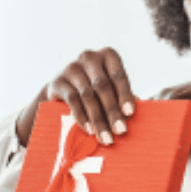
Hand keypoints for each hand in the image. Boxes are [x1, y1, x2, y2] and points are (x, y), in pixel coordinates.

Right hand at [16, 48, 135, 146]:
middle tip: (120, 131)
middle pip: (103, 86)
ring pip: (88, 95)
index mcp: (108, 55)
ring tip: (105, 136)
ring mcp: (72, 67)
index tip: (130, 113)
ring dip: (98, 118)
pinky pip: (72, 100)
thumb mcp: (111, 88)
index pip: (119, 75)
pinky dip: (82, 117)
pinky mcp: (58, 81)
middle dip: (112, 111)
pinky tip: (90, 130)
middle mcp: (89, 57)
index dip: (124, 95)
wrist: (63, 88)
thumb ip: (122, 96)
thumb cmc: (96, 87)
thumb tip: (133, 110)